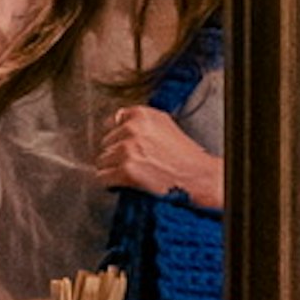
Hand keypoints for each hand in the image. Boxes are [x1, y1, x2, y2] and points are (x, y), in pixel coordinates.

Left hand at [92, 105, 221, 209]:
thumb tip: (118, 125)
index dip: (116, 137)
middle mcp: (132, 129)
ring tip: (133, 174)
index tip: (120, 146)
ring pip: (102, 162)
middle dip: (115, 155)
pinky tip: (125, 184)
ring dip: (112, 170)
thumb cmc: (185, 156)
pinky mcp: (125, 170)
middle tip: (133, 164)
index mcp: (141, 115)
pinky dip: (111, 184)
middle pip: (105, 143)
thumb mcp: (164, 126)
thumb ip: (141, 123)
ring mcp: (127, 149)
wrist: (198, 177)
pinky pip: (103, 178)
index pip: (112, 122)